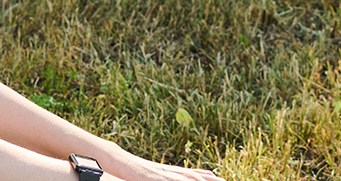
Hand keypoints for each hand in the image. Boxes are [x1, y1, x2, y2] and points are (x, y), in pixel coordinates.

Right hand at [101, 149, 223, 180]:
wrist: (118, 160)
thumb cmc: (133, 171)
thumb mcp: (152, 176)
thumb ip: (164, 178)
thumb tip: (173, 177)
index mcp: (170, 172)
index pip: (194, 174)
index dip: (208, 177)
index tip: (222, 179)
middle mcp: (169, 171)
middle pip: (195, 175)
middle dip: (211, 180)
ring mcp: (163, 173)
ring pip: (187, 177)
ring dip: (202, 179)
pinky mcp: (155, 177)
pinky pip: (171, 180)